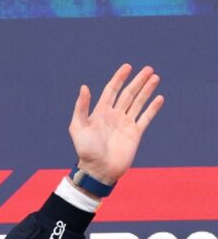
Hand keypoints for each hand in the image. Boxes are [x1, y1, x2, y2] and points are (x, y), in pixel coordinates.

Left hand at [69, 63, 163, 184]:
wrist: (99, 170)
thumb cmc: (85, 151)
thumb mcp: (78, 128)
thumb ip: (81, 108)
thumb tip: (84, 87)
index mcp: (100, 113)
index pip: (111, 91)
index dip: (119, 78)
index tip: (127, 67)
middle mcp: (114, 116)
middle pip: (128, 94)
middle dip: (137, 81)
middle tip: (148, 69)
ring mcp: (125, 124)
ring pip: (138, 103)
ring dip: (146, 90)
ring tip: (155, 77)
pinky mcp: (135, 134)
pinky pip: (145, 118)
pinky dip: (153, 108)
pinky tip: (159, 98)